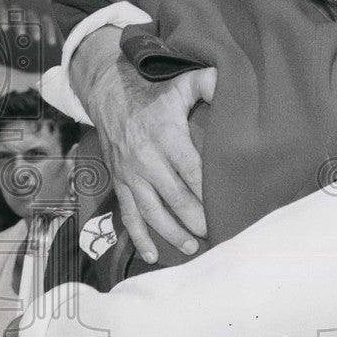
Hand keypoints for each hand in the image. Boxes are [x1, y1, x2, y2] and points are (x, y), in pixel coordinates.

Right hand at [74, 29, 216, 261]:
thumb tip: (228, 83)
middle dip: (194, 218)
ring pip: (151, 211)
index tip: (224, 207)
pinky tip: (152, 255)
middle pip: (174, 196)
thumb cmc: (153, 90)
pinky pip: (128, 214)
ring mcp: (130, 174)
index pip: (191, 170)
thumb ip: (207, 83)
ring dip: (170, 232)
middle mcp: (145, 159)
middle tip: (216, 234)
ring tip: (191, 248)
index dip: (206, 192)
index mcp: (165, 136)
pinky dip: (139, 236)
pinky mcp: (120, 182)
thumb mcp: (181, 81)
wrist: (108, 91)